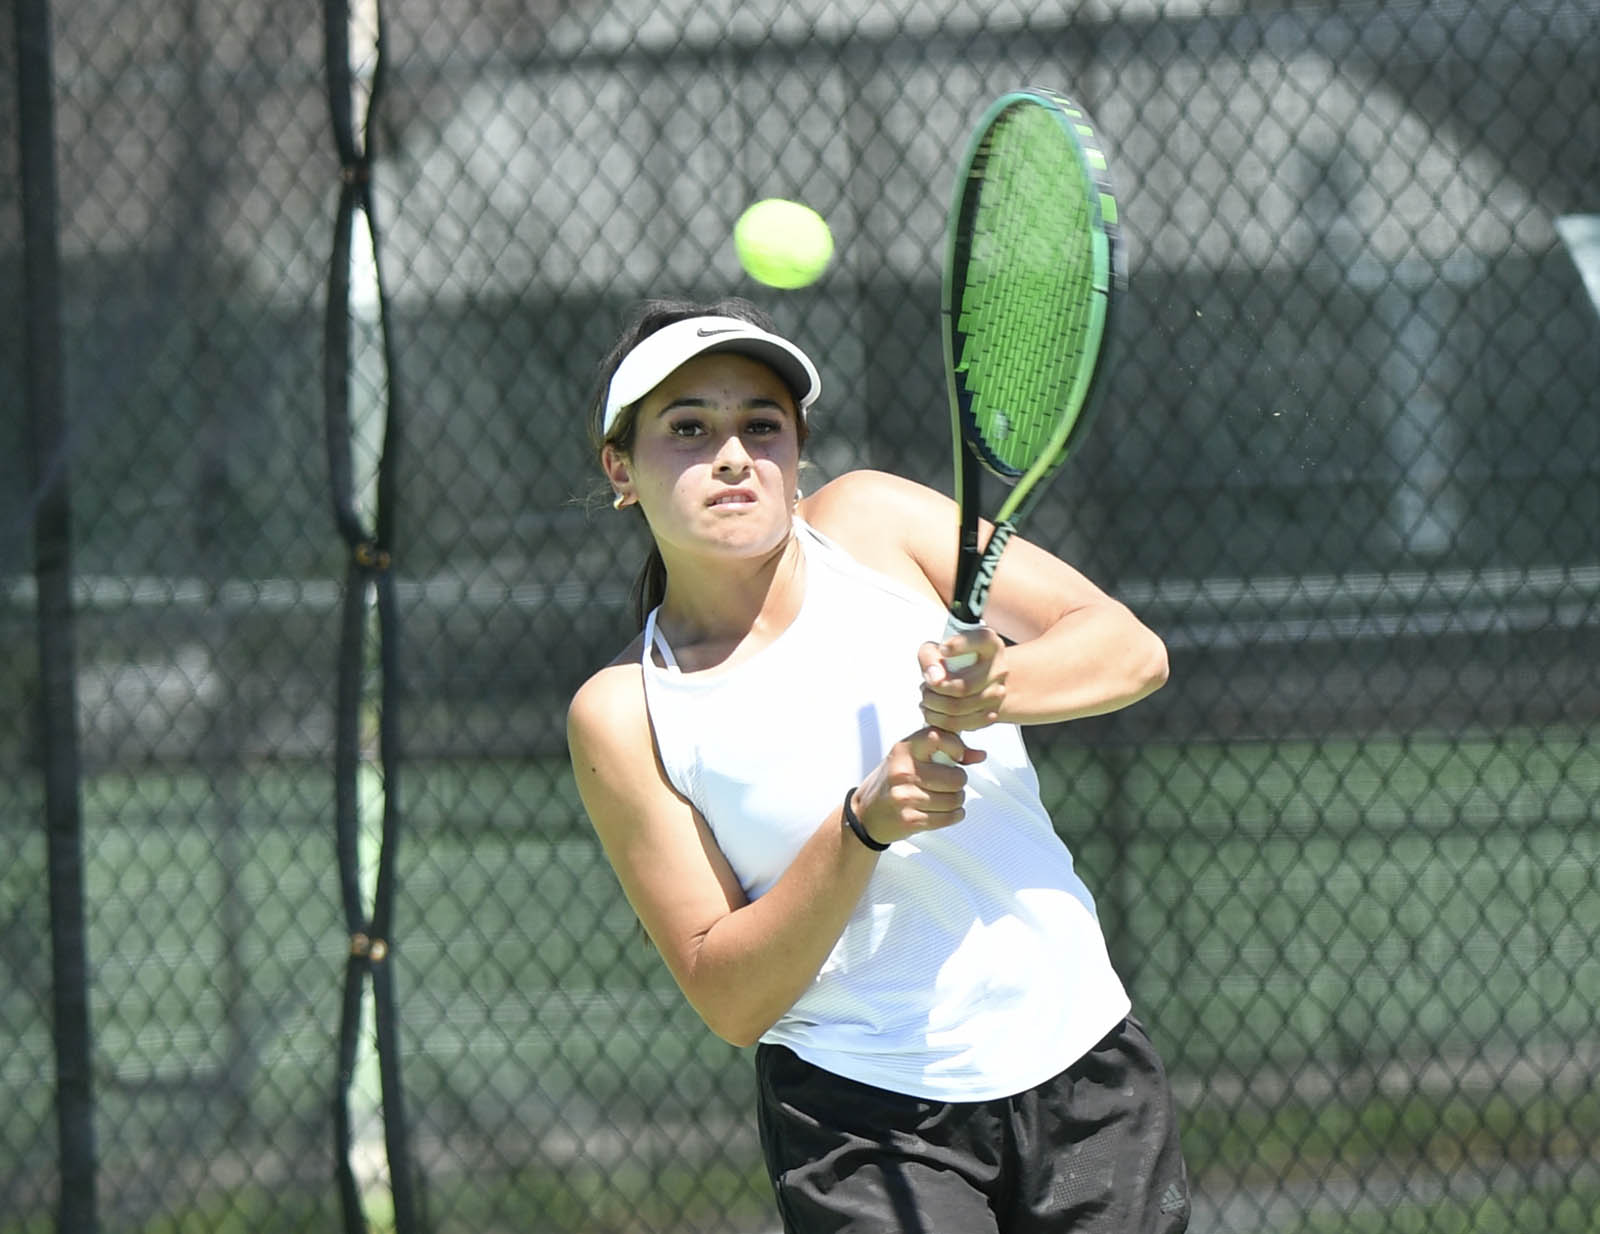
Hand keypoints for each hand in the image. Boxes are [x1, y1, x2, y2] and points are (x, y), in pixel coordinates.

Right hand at [852, 727, 986, 845]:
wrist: (865, 814)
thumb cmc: (890, 782)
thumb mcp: (908, 757)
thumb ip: (942, 750)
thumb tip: (979, 755)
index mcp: (903, 750)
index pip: (937, 737)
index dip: (956, 747)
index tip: (958, 756)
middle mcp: (903, 771)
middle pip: (956, 777)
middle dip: (958, 782)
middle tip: (948, 783)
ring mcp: (906, 797)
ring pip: (955, 799)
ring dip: (956, 801)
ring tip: (944, 798)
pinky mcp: (910, 820)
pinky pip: (949, 817)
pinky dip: (953, 815)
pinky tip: (944, 811)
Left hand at [918, 627, 1007, 731]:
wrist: (971, 677)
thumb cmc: (952, 661)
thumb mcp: (936, 649)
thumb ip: (929, 656)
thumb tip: (935, 678)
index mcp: (989, 644)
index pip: (980, 640)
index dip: (959, 645)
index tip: (943, 649)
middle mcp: (999, 668)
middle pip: (962, 687)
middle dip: (935, 690)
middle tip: (925, 686)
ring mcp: (998, 693)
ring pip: (959, 708)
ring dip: (934, 705)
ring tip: (928, 697)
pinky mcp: (991, 713)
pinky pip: (961, 723)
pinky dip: (940, 720)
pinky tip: (934, 710)